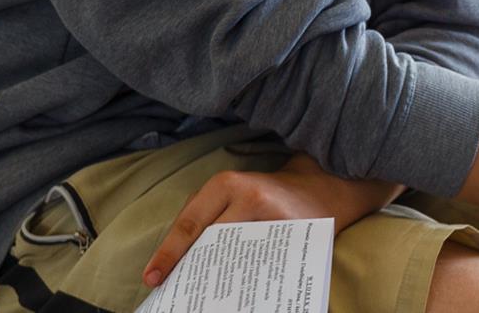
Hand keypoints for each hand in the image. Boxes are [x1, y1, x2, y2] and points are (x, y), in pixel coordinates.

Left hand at [144, 155, 394, 287]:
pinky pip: (261, 260)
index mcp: (226, 183)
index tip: (153, 278)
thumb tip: (178, 260)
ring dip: (217, 276)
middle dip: (192, 269)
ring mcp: (271, 213)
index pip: (189, 223)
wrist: (325, 186)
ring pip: (234, 254)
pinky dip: (246, 276)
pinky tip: (238, 289)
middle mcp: (248, 194)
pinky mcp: (291, 231)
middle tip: (179, 294)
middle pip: (209, 241)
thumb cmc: (269, 194)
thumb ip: (210, 215)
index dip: (168, 253)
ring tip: (205, 296)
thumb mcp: (236, 192)